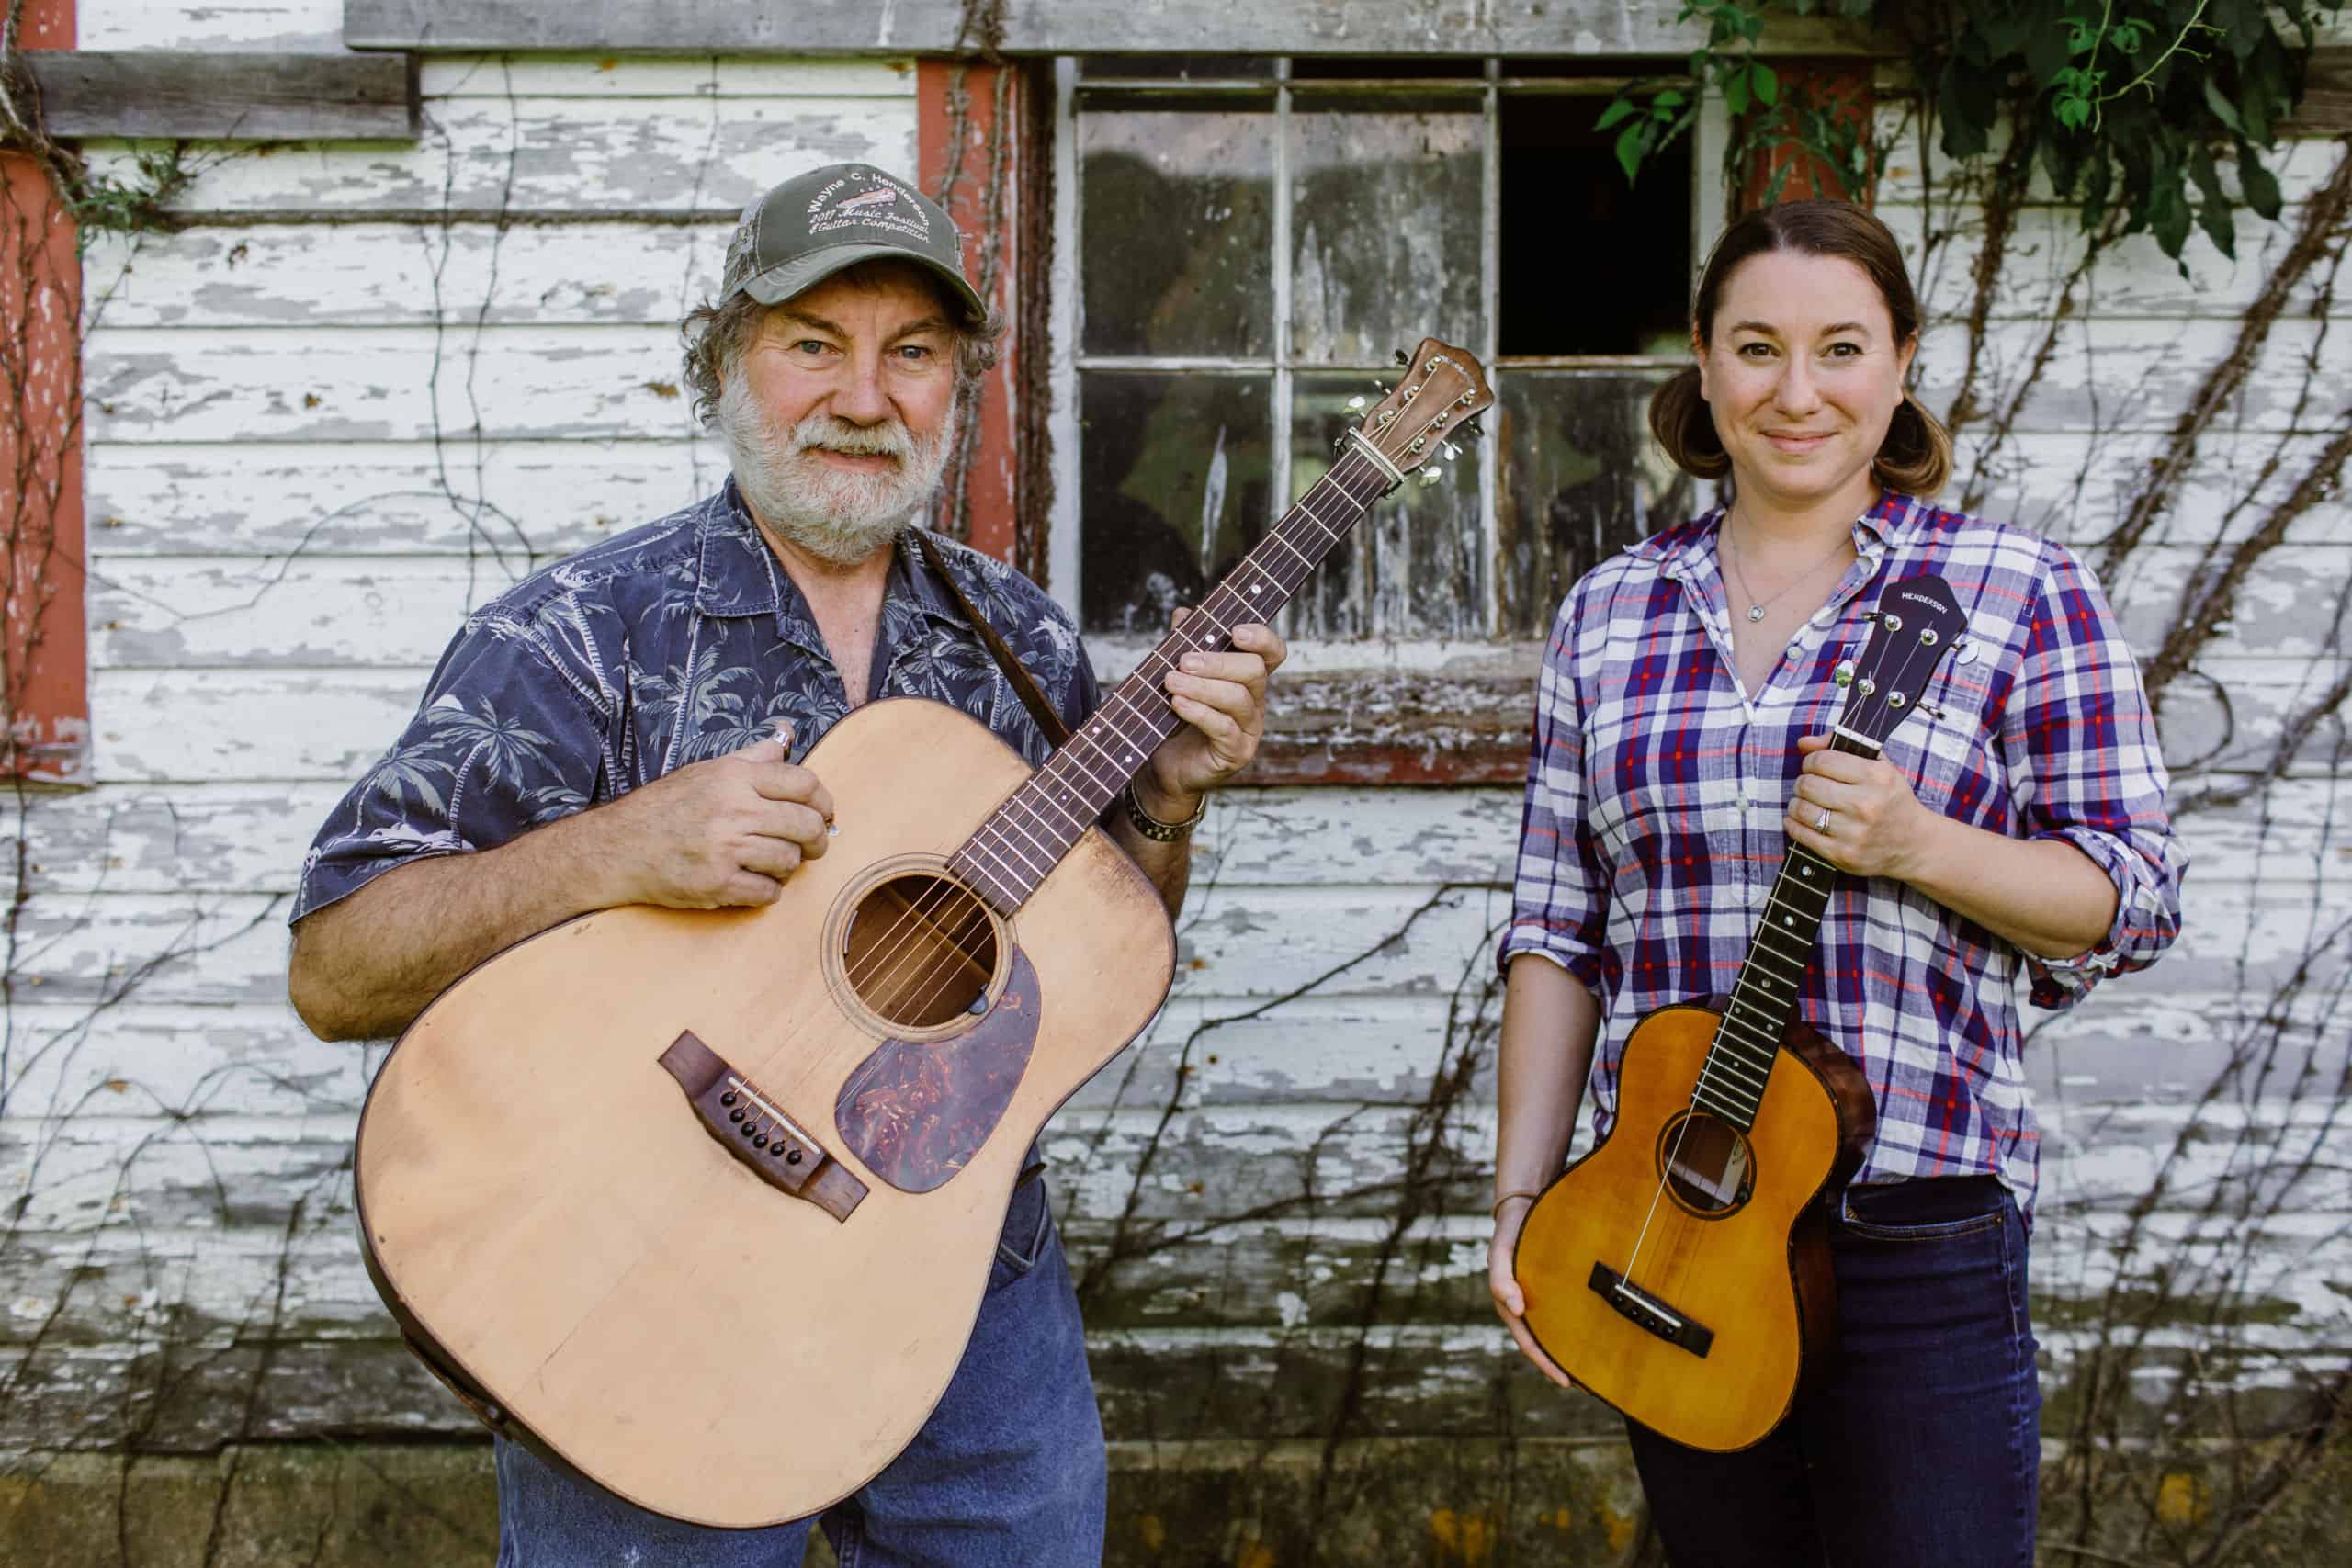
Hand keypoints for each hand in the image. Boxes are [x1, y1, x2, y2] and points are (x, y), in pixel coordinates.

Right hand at [596, 727, 835, 908]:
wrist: (618, 847)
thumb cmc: (664, 808)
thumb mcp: (707, 771)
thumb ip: (752, 757)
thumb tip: (786, 735)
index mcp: (734, 777)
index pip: (804, 783)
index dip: (824, 801)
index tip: (825, 812)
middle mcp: (733, 809)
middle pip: (806, 824)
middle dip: (818, 839)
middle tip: (814, 845)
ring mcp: (725, 848)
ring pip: (789, 860)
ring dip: (787, 866)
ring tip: (771, 862)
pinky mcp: (716, 883)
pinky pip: (768, 892)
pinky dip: (767, 891)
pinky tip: (753, 881)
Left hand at [1136, 611, 1287, 817]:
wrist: (1167, 766)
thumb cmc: (1177, 719)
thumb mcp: (1179, 677)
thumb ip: (1184, 646)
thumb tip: (1183, 614)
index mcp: (1247, 679)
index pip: (1272, 653)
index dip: (1262, 638)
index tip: (1236, 631)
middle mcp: (1255, 702)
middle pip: (1254, 671)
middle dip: (1219, 662)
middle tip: (1184, 661)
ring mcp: (1249, 728)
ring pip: (1237, 698)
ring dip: (1202, 687)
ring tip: (1171, 682)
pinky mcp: (1236, 752)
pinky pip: (1223, 728)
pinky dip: (1198, 712)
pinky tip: (1177, 704)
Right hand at [1489, 1194, 1577, 1391]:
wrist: (1524, 1210)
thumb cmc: (1511, 1233)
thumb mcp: (1500, 1253)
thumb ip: (1501, 1279)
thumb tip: (1515, 1308)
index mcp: (1511, 1305)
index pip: (1529, 1343)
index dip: (1546, 1364)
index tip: (1566, 1382)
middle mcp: (1525, 1308)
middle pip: (1544, 1346)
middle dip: (1563, 1367)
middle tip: (1589, 1385)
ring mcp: (1540, 1300)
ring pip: (1556, 1333)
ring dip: (1571, 1352)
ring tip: (1595, 1370)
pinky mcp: (1554, 1291)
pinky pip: (1566, 1315)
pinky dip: (1578, 1329)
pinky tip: (1595, 1333)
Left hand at [1785, 732, 1937, 879]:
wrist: (1914, 844)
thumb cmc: (1891, 799)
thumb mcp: (1879, 766)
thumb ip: (1840, 746)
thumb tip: (1803, 742)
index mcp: (1877, 777)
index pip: (1822, 760)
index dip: (1811, 761)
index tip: (1814, 766)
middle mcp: (1866, 805)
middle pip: (1808, 785)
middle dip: (1803, 782)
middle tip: (1810, 785)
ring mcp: (1854, 832)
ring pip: (1801, 809)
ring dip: (1797, 803)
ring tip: (1806, 802)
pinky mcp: (1842, 854)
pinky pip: (1801, 834)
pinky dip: (1793, 824)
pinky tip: (1800, 820)